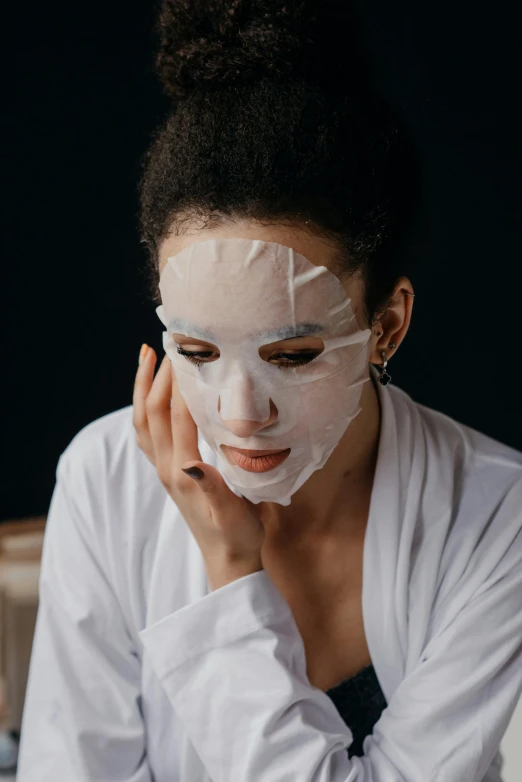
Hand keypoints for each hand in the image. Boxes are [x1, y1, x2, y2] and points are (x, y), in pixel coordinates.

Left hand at [132, 345, 264, 588]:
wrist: (229, 561)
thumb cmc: (238, 537)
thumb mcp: (232, 515)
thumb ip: (213, 488)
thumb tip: (190, 463)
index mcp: (184, 473)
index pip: (178, 417)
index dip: (181, 384)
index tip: (188, 352)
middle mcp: (168, 468)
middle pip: (152, 413)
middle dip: (155, 376)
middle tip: (166, 343)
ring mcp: (164, 470)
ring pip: (143, 421)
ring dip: (142, 387)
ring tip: (147, 356)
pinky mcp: (169, 473)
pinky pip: (148, 433)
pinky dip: (145, 406)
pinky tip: (153, 393)